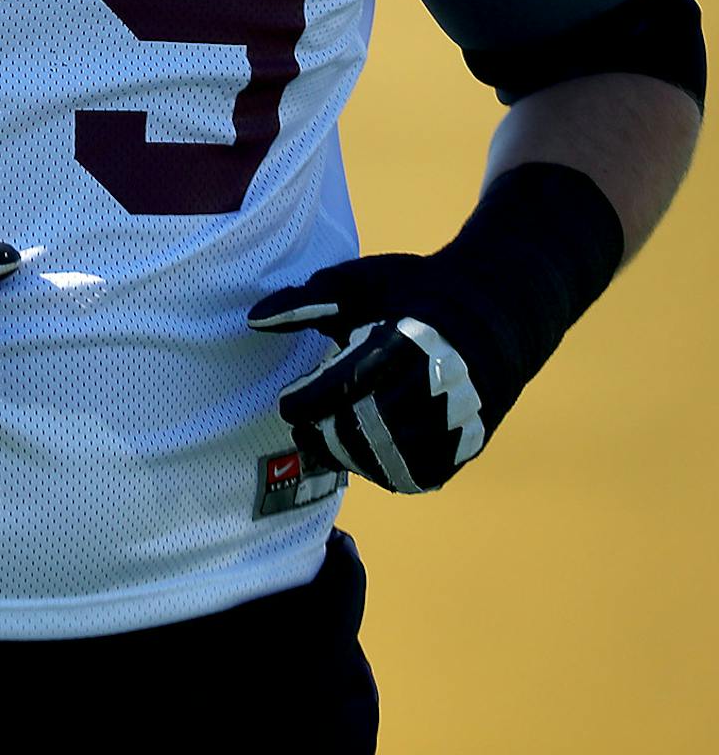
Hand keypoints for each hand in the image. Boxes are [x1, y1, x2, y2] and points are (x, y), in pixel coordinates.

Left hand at [248, 254, 490, 494]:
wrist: (500, 307)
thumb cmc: (418, 290)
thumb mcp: (365, 280)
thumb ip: (310, 301)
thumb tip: (255, 318)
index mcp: (407, 337)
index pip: (345, 385)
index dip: (307, 403)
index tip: (287, 403)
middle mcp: (437, 380)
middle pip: (366, 428)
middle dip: (324, 435)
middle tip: (304, 430)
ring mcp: (458, 416)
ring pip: (392, 459)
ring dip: (352, 458)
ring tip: (330, 443)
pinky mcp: (469, 441)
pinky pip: (421, 474)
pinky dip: (387, 471)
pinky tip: (368, 455)